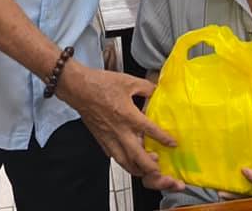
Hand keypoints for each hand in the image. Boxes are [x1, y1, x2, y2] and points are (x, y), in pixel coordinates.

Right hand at [57, 63, 184, 191]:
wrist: (78, 88)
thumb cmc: (101, 84)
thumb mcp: (129, 81)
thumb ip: (146, 88)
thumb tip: (157, 91)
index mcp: (127, 115)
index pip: (150, 130)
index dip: (163, 138)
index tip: (172, 144)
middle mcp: (119, 130)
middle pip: (137, 155)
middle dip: (150, 167)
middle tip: (160, 171)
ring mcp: (108, 137)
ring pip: (123, 161)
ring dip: (136, 169)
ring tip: (146, 170)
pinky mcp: (100, 139)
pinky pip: (112, 156)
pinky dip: (122, 162)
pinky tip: (128, 161)